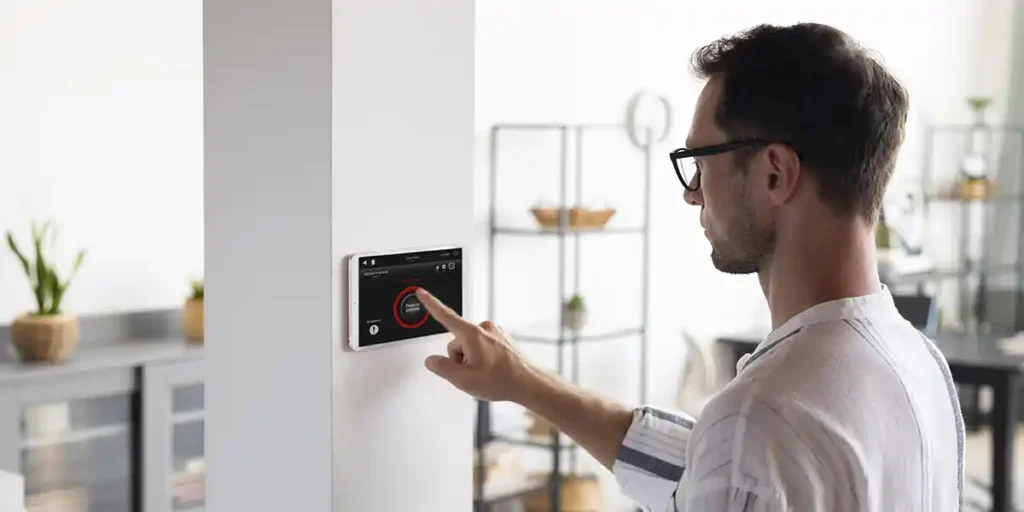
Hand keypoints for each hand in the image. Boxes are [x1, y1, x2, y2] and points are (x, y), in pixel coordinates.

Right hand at [415, 288, 535, 402]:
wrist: (529, 383)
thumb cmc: (503, 380)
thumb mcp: (464, 380)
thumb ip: (443, 368)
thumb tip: (432, 361)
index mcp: (472, 334)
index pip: (445, 315)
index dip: (430, 303)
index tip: (421, 292)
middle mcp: (484, 328)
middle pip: (457, 341)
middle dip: (459, 358)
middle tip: (473, 374)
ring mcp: (494, 333)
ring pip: (470, 345)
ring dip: (472, 359)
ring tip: (486, 374)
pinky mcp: (501, 339)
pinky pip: (482, 347)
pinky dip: (483, 358)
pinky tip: (492, 371)